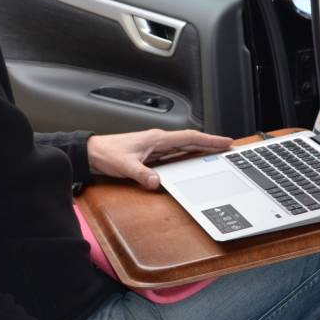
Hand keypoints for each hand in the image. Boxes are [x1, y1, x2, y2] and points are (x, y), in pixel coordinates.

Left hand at [87, 128, 232, 189]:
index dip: (209, 140)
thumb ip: (142, 174)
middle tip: (228, 147)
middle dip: (211, 143)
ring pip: (184, 145)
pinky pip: (176, 152)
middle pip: (191, 140)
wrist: (92, 152)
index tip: (225, 141)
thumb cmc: (106, 153)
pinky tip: (193, 160)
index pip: (189, 138)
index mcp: (157, 139)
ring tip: (216, 153)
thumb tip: (157, 182)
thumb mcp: (125, 166)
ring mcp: (155, 146)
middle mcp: (158, 140)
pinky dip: (188, 154)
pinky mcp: (151, 153)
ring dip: (201, 148)